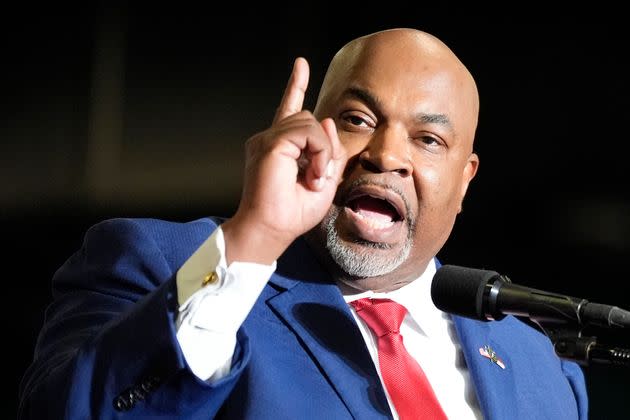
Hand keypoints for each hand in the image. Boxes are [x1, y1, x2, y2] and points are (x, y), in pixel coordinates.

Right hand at [222, 57, 345, 264]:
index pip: (289, 109)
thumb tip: (328, 120)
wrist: (271, 230)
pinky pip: (308, 132)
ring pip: (310, 122)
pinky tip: (312, 174)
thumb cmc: (293, 213)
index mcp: (280, 147)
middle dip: (323, 146)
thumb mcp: (324, 180)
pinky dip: (318, 152)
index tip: (301, 64)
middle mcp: (269, 139)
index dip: (296, 85)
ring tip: (314, 179)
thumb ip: (329, 150)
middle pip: (308, 118)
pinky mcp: (270, 144)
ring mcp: (266, 140)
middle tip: (318, 178)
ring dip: (322, 152)